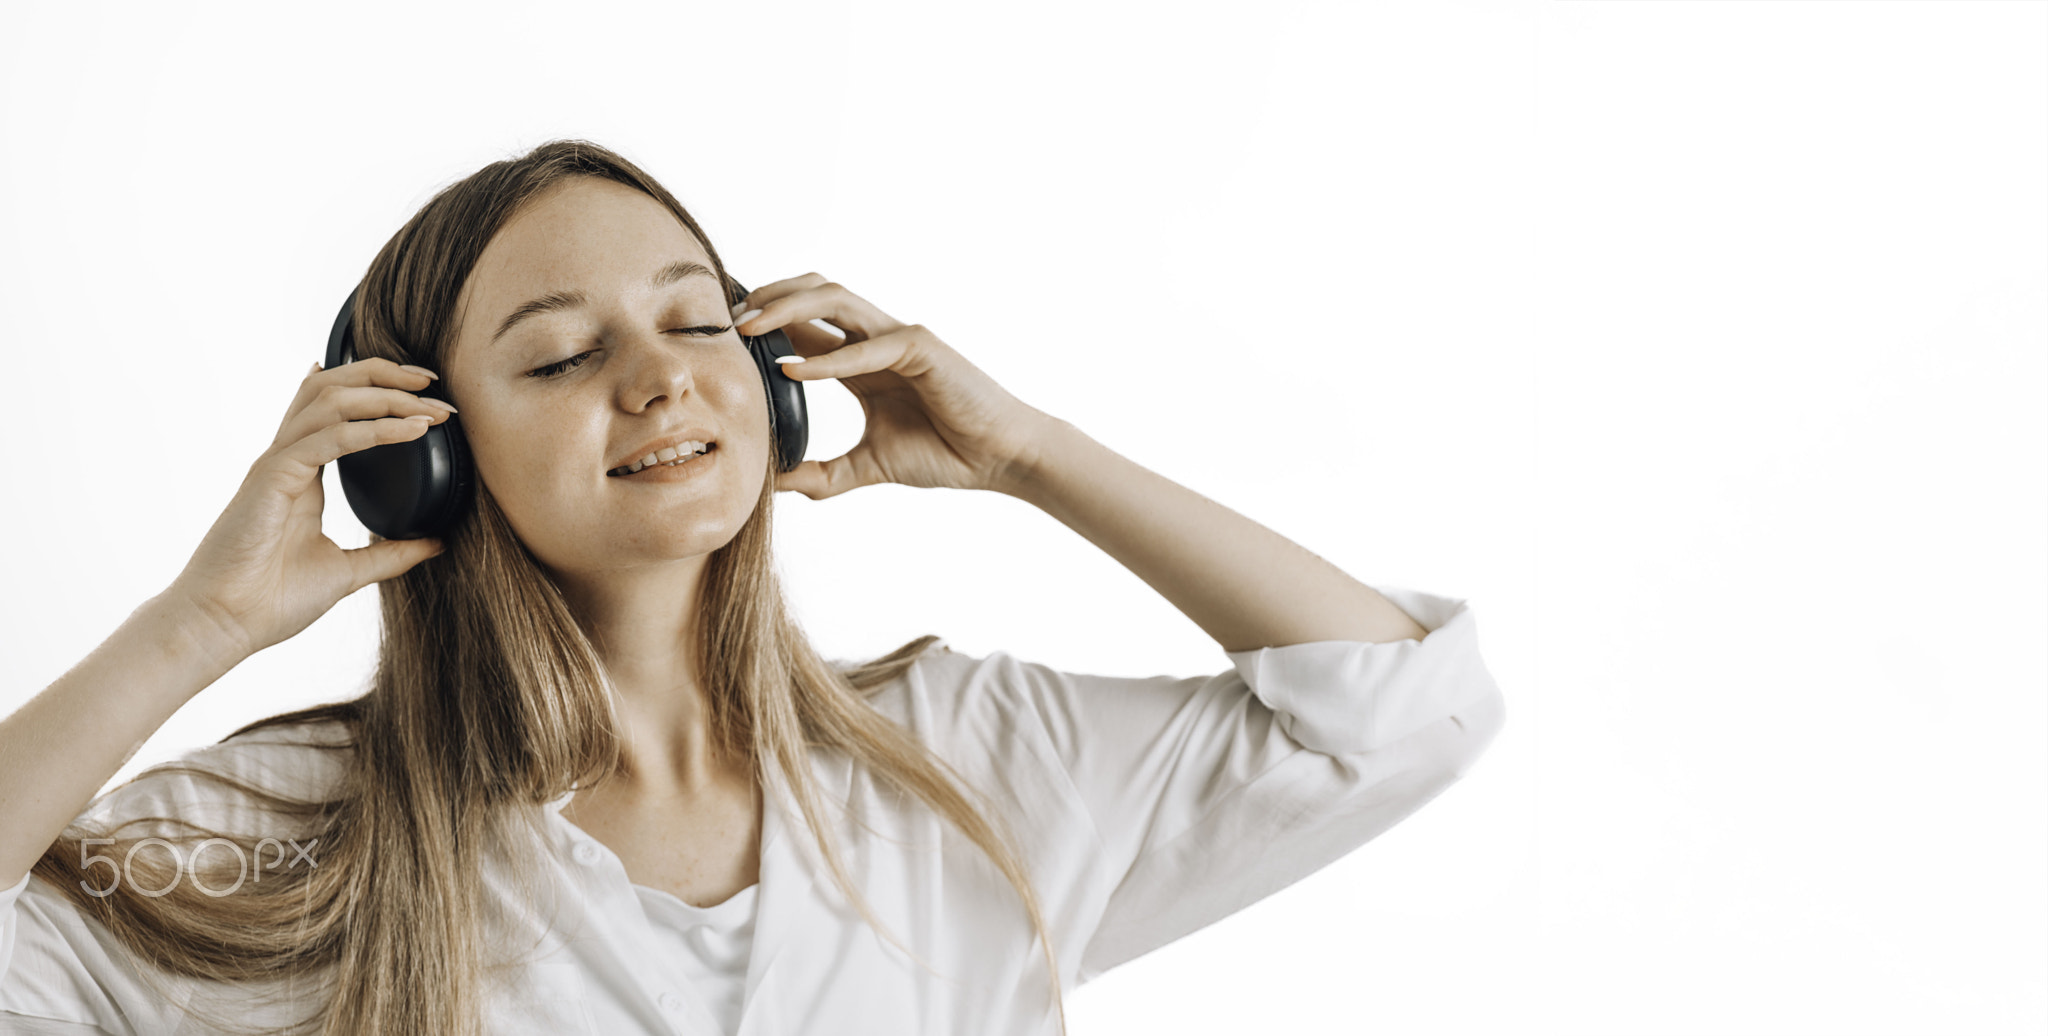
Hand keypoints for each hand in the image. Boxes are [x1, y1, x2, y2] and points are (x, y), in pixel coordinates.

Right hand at [165, 358, 455, 660]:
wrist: (224, 626)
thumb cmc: (271, 601)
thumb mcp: (349, 571)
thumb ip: (391, 553)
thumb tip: (436, 542)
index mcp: (302, 474)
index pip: (336, 410)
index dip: (380, 392)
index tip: (427, 395)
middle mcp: (288, 459)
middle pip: (332, 387)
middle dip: (384, 376)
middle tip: (432, 382)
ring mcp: (278, 464)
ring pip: (330, 401)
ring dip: (385, 396)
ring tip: (428, 406)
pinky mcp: (273, 477)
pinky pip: (329, 438)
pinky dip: (374, 429)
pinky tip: (411, 431)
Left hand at [734, 274, 1057, 499]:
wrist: (998, 459)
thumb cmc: (944, 453)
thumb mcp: (867, 466)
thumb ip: (823, 474)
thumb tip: (775, 486)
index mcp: (861, 360)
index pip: (804, 325)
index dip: (763, 322)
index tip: (718, 335)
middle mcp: (876, 339)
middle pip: (813, 294)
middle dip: (766, 298)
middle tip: (724, 321)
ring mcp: (899, 338)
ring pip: (836, 299)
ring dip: (787, 307)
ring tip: (749, 328)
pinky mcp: (923, 349)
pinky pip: (869, 345)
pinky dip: (829, 358)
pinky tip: (793, 370)